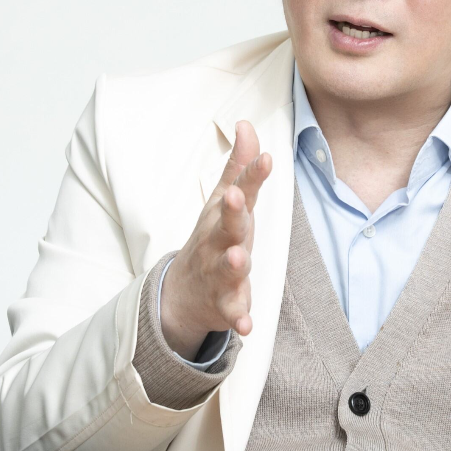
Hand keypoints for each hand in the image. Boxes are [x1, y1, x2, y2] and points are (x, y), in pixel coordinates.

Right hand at [160, 120, 271, 359]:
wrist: (183, 292)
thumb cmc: (213, 237)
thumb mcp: (226, 200)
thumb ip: (239, 165)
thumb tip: (247, 124)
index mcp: (223, 215)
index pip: (240, 191)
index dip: (252, 176)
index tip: (266, 158)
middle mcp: (218, 241)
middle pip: (226, 226)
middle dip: (232, 213)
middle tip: (238, 198)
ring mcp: (219, 273)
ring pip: (227, 268)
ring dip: (233, 263)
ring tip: (240, 257)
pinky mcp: (224, 304)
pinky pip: (232, 312)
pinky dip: (239, 318)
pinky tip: (247, 326)